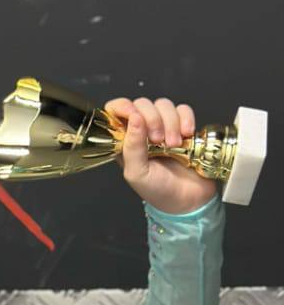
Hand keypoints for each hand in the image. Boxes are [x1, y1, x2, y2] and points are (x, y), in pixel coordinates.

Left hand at [105, 96, 217, 214]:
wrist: (188, 200)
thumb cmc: (158, 191)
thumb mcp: (137, 173)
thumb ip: (132, 147)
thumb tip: (134, 118)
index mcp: (125, 141)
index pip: (115, 111)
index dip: (123, 107)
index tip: (134, 115)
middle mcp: (142, 130)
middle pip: (143, 104)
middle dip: (152, 119)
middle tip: (159, 141)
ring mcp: (163, 126)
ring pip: (163, 105)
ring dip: (170, 122)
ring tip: (174, 144)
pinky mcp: (183, 126)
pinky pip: (183, 109)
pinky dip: (186, 118)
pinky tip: (187, 135)